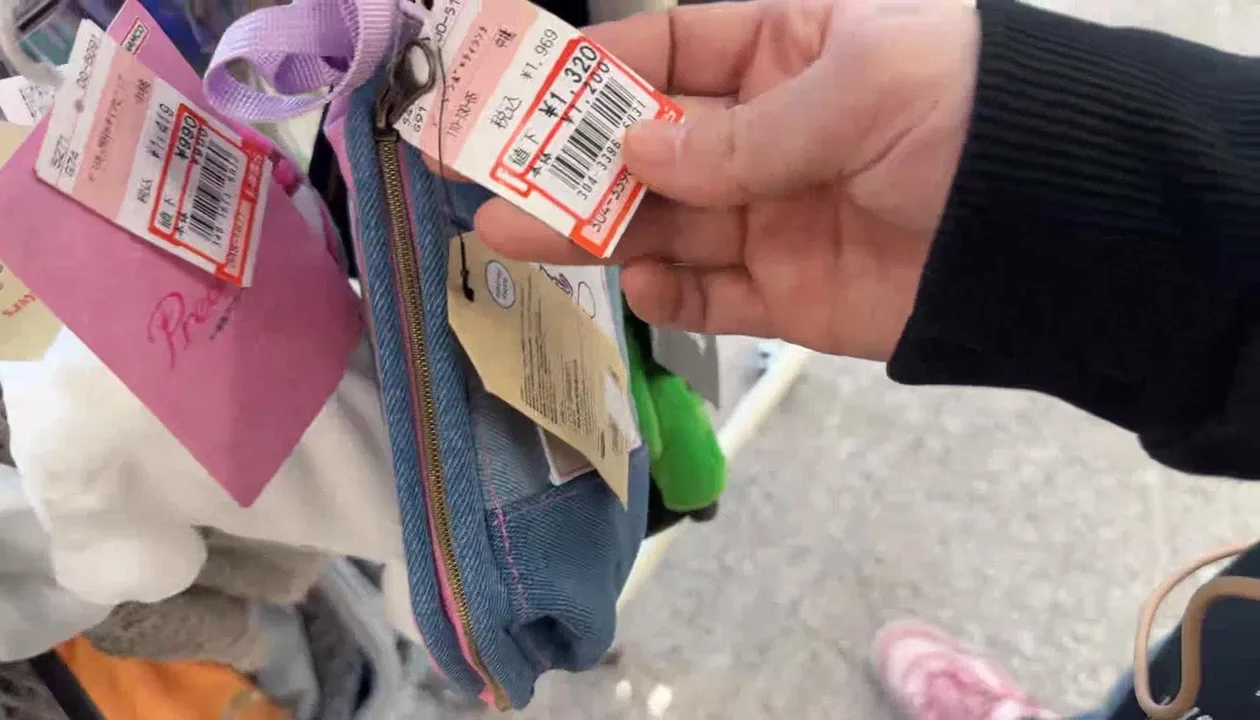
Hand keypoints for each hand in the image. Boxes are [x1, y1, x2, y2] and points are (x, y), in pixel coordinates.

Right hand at [475, 0, 979, 360]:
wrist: (1060, 228)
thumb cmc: (966, 115)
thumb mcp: (857, 88)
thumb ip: (740, 131)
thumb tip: (636, 150)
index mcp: (787, 52)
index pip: (670, 52)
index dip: (596, 71)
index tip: (524, 91)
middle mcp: (768, 133)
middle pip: (648, 148)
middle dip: (570, 162)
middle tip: (486, 177)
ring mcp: (773, 216)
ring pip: (664, 225)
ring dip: (592, 231)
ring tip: (515, 236)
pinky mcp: (787, 295)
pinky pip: (710, 296)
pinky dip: (667, 295)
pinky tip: (634, 283)